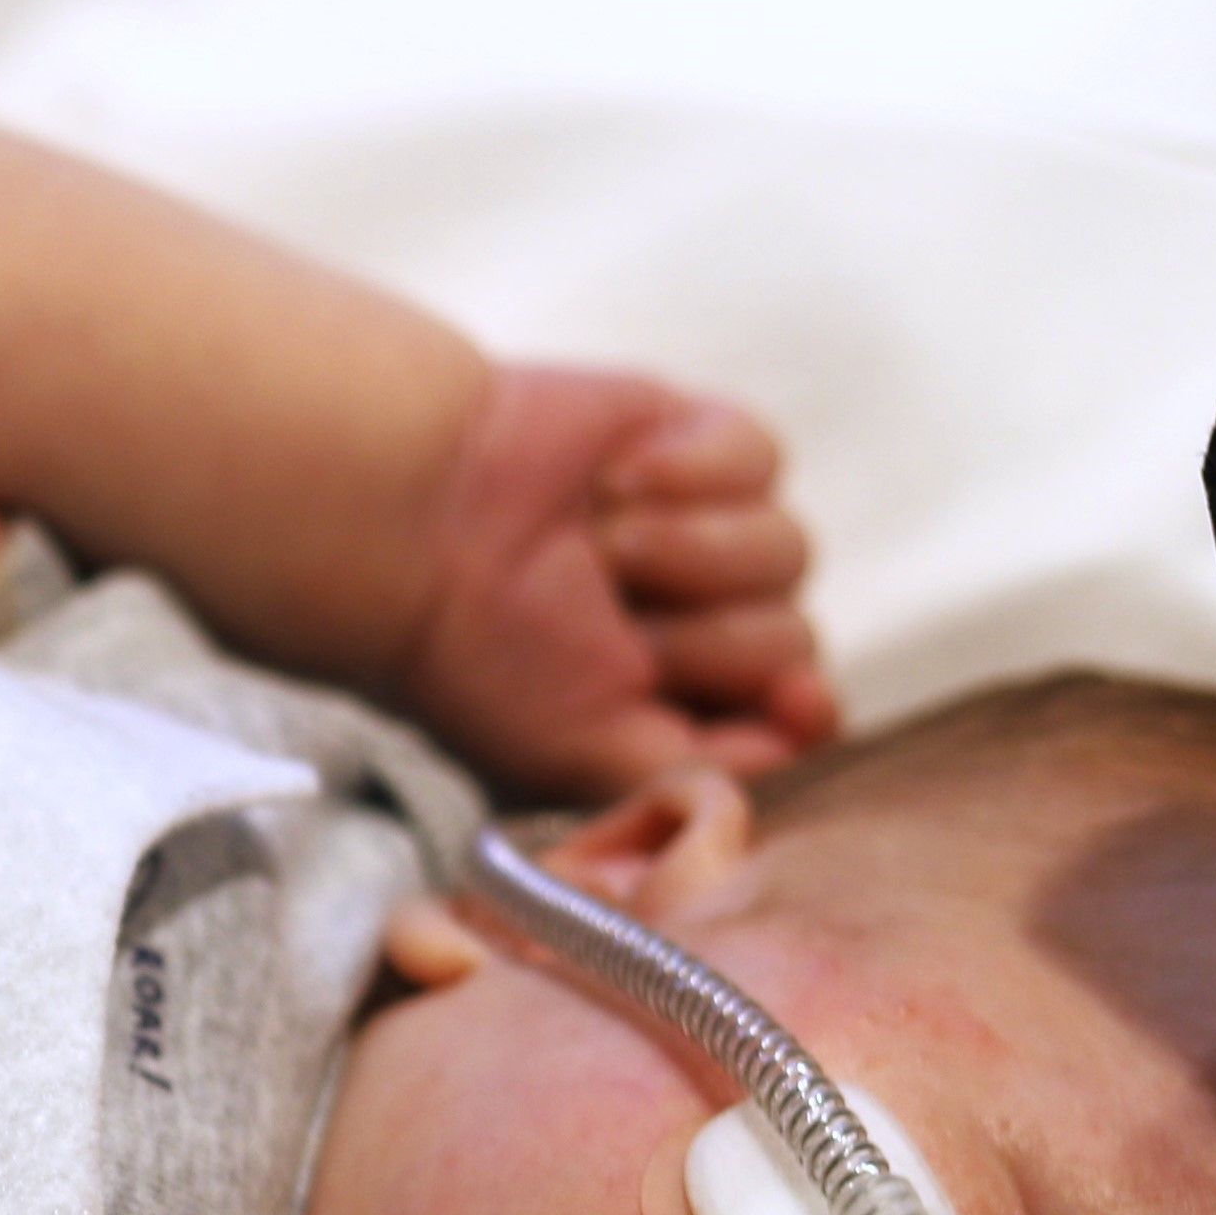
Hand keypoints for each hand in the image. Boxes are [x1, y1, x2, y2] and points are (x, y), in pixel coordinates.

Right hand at [399, 366, 834, 800]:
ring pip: (786, 549)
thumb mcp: (583, 760)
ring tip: (603, 541)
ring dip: (693, 551)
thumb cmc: (475, 656)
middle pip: (792, 636)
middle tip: (610, 617)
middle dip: (704, 635)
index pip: (791, 714)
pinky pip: (761, 459)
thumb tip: (799, 743)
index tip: (791, 698)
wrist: (414, 526)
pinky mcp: (695, 440)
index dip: (801, 707)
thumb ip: (697, 774)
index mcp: (672, 702)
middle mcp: (696, 618)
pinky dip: (697, 471)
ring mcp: (701, 527)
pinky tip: (619, 480)